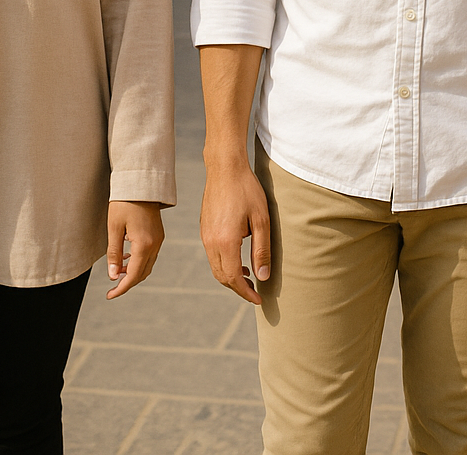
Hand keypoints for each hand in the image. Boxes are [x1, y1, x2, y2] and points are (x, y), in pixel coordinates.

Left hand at [106, 201, 163, 298]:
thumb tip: (113, 275)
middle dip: (127, 282)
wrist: (140, 182)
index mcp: (144, 244)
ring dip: (134, 272)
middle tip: (112, 286)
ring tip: (118, 270)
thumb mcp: (114, 227)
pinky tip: (127, 256)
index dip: (121, 288)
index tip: (110, 295)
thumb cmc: (124, 202)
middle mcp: (155, 244)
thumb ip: (114, 253)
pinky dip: (139, 261)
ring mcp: (159, 239)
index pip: (134, 275)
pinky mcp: (158, 234)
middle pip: (143, 273)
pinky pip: (150, 255)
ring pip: (147, 265)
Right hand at [200, 159, 270, 304]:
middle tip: (255, 291)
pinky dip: (224, 264)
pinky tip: (237, 257)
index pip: (233, 278)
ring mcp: (205, 235)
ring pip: (215, 267)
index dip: (246, 293)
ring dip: (230, 276)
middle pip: (222, 277)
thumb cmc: (246, 190)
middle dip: (238, 288)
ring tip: (248, 274)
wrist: (225, 167)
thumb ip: (261, 250)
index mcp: (225, 241)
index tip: (259, 299)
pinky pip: (212, 255)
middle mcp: (211, 241)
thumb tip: (262, 277)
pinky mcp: (204, 228)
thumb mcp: (261, 220)